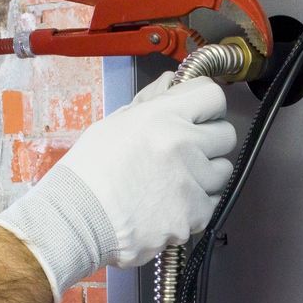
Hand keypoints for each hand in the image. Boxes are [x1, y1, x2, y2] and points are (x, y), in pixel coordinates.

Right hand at [0, 74, 235, 302]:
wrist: (76, 220)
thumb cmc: (89, 172)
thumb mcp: (115, 123)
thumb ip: (151, 102)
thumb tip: (173, 82)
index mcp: (162, 117)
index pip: (213, 96)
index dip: (206, 106)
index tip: (198, 116)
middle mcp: (182, 146)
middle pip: (226, 134)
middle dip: (209, 141)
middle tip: (186, 151)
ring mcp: (191, 183)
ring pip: (223, 172)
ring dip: (205, 175)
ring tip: (174, 181)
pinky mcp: (193, 216)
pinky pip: (211, 204)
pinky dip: (195, 206)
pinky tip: (169, 204)